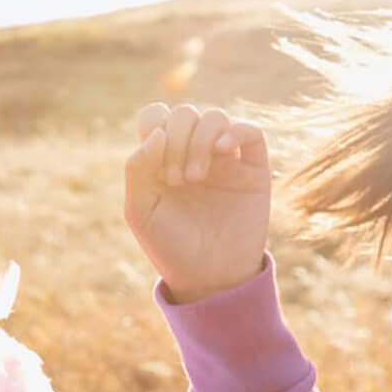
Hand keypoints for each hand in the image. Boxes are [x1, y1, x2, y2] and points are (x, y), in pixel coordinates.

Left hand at [124, 104, 271, 305]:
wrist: (209, 277)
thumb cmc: (170, 246)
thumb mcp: (141, 210)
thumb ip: (138, 167)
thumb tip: (157, 131)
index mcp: (163, 158)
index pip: (156, 116)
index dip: (154, 126)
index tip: (155, 165)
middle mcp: (193, 153)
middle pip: (184, 114)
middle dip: (177, 139)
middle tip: (177, 180)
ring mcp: (225, 160)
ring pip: (215, 118)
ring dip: (200, 141)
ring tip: (196, 177)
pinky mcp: (253, 170)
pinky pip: (251, 132)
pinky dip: (236, 131)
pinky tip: (223, 149)